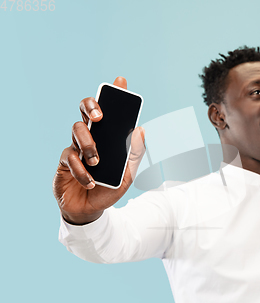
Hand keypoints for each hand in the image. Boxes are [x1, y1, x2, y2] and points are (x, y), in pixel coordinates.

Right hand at [53, 77, 145, 224]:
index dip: (114, 94)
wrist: (91, 211)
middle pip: (86, 111)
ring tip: (97, 161)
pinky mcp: (64, 162)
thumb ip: (135, 154)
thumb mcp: (128, 174)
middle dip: (91, 107)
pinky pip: (69, 157)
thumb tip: (141, 130)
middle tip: (100, 117)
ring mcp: (75, 148)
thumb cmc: (109, 188)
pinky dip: (81, 170)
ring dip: (88, 144)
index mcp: (107, 137)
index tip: (121, 81)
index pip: (110, 111)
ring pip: (77, 130)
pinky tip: (90, 181)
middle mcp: (91, 137)